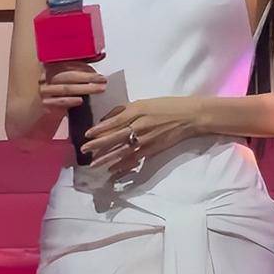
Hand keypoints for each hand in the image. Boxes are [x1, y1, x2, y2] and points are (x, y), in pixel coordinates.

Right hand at [38, 61, 106, 111]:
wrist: (33, 111)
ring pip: (66, 88)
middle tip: (103, 79)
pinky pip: (57, 102)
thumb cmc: (53, 93)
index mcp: (50, 67)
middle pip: (69, 75)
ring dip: (84, 88)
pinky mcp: (44, 104)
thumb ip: (75, 72)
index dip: (84, 67)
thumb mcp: (62, 80)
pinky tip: (80, 100)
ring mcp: (44, 91)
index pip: (67, 64)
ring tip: (99, 89)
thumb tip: (98, 60)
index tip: (98, 72)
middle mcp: (45, 77)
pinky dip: (69, 101)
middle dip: (88, 77)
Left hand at [79, 96, 200, 173]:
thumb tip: (107, 119)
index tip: (86, 135)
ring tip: (94, 164)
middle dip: (98, 145)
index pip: (113, 121)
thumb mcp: (143, 103)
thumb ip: (125, 110)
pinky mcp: (152, 150)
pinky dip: (123, 165)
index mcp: (136, 111)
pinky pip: (134, 159)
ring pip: (122, 150)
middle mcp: (139, 125)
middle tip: (84, 151)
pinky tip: (113, 170)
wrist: (189, 116)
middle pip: (115, 137)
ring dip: (107, 158)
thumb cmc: (166, 106)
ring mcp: (146, 139)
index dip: (99, 129)